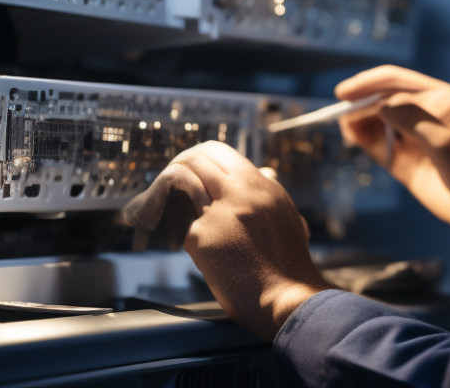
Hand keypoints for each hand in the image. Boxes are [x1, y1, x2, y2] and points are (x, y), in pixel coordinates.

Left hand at [164, 141, 331, 339]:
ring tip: (161, 206)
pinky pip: (177, 221)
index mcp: (261, 185)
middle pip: (195, 159)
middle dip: (176, 168)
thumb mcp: (287, 215)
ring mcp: (218, 213)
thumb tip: (266, 172)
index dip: (197, 158)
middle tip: (167, 185)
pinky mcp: (200, 237)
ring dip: (166, 191)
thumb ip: (270, 192)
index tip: (188, 171)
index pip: (217, 152)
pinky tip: (172, 237)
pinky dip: (172, 226)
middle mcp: (239, 192)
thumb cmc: (288, 263)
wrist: (287, 298)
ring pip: (180, 180)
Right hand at [336, 65, 449, 271]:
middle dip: (361, 104)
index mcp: (440, 100)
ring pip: (380, 123)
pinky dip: (366, 141)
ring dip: (361, 123)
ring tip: (347, 129)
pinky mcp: (411, 165)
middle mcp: (426, 115)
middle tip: (341, 116)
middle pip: (384, 100)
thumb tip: (380, 105)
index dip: (368, 84)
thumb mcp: (443, 140)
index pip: (396, 82)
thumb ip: (410, 118)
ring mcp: (417, 140)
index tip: (343, 94)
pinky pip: (382, 147)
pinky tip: (355, 139)